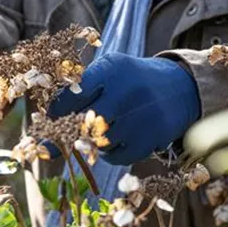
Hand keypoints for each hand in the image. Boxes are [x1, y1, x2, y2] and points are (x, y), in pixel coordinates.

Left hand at [49, 53, 199, 164]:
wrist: (179, 88)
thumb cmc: (132, 81)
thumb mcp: (109, 72)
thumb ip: (79, 90)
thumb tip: (47, 122)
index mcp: (111, 69)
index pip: (71, 95)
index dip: (57, 111)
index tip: (52, 118)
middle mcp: (126, 92)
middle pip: (83, 123)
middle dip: (70, 131)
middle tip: (67, 133)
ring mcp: (140, 117)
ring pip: (97, 143)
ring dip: (93, 141)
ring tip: (103, 129)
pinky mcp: (150, 139)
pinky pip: (115, 157)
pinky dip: (110, 153)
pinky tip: (118, 139)